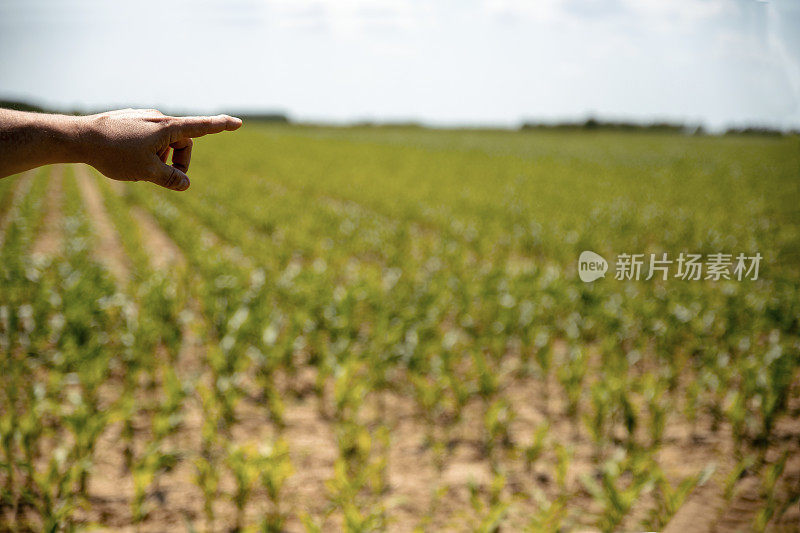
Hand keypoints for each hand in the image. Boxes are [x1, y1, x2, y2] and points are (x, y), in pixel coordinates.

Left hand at [81, 108, 241, 190]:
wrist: (77, 137)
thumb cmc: (114, 153)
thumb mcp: (147, 172)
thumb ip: (171, 179)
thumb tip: (186, 184)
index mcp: (167, 128)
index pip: (201, 127)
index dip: (221, 126)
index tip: (238, 123)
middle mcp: (158, 118)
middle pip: (182, 142)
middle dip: (178, 161)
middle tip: (164, 178)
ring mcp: (143, 118)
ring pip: (163, 142)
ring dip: (159, 158)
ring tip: (138, 170)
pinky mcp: (130, 120)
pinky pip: (148, 138)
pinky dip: (146, 152)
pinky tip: (125, 160)